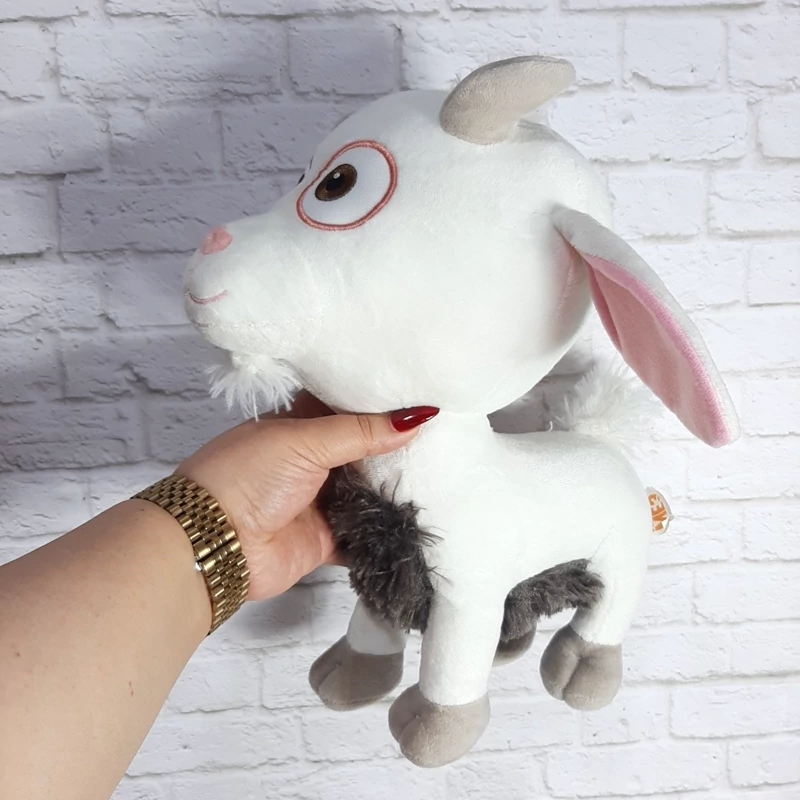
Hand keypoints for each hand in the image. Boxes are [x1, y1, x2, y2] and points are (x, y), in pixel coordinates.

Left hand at [176, 395, 436, 600]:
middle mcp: (310, 462)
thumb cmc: (247, 476)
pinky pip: (362, 538)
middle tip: (444, 440)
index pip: (347, 408)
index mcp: (299, 426)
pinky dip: (385, 534)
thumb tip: (417, 417)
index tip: (422, 396)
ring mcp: (317, 503)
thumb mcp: (305, 440)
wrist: (213, 544)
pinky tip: (418, 524)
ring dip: (393, 492)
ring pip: (366, 495)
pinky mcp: (324, 541)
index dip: (380, 404)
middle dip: (395, 451)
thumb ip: (362, 431)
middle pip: (362, 454)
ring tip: (442, 478)